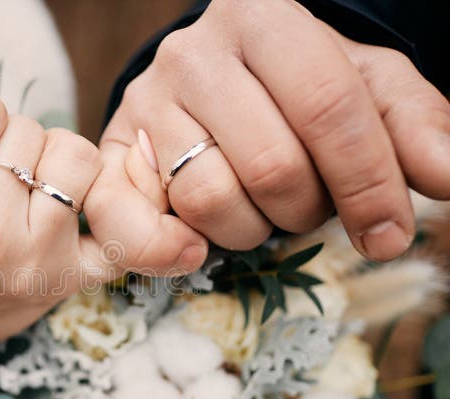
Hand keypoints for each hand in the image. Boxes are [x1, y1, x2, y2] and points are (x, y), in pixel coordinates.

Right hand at [88, 0, 449, 272]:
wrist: (210, 79)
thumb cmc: (293, 85)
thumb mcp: (363, 86)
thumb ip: (412, 125)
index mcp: (266, 17)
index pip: (329, 106)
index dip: (368, 183)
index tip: (388, 235)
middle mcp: (194, 52)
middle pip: (272, 165)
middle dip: (306, 211)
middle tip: (309, 208)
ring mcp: (145, 101)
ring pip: (210, 199)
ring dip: (251, 230)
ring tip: (258, 210)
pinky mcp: (114, 150)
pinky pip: (138, 220)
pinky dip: (172, 248)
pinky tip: (197, 246)